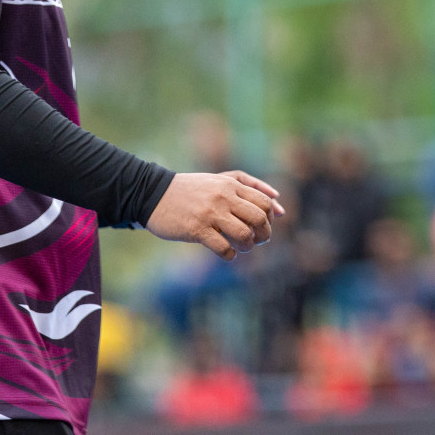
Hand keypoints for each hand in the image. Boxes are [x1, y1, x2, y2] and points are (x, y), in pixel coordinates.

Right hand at [146, 171, 281, 260]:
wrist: (154, 195)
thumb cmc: (193, 190)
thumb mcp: (223, 180)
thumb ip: (252, 186)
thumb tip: (281, 208)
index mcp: (231, 184)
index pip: (265, 202)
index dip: (270, 218)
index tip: (263, 226)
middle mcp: (224, 197)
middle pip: (259, 218)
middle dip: (265, 234)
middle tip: (259, 241)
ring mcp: (210, 213)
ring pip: (244, 234)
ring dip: (248, 246)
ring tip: (243, 248)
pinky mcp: (196, 229)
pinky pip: (223, 247)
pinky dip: (230, 255)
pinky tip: (228, 254)